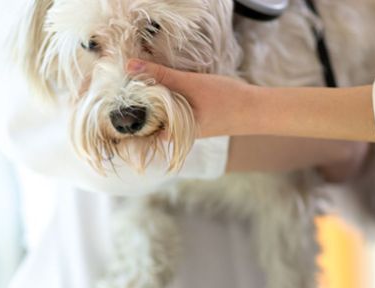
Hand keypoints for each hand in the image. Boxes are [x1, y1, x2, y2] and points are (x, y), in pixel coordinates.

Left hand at [127, 59, 253, 137]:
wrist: (256, 109)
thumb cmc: (225, 100)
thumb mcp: (190, 84)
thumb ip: (161, 75)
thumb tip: (131, 66)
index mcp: (174, 134)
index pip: (140, 130)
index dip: (128, 116)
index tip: (118, 101)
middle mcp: (178, 135)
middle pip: (149, 123)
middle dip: (138, 107)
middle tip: (125, 89)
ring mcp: (187, 128)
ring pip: (161, 117)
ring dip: (153, 102)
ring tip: (140, 85)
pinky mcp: (194, 120)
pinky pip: (173, 112)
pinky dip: (166, 101)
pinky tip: (164, 88)